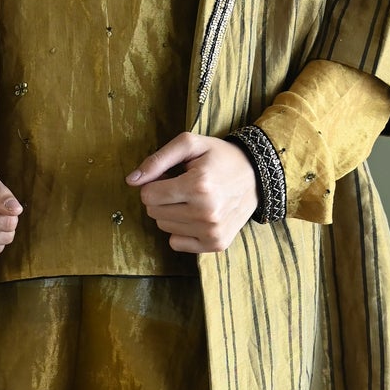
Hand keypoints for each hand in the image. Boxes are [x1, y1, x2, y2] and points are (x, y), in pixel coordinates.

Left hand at [127, 132, 256, 254]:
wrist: (258, 176)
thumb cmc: (220, 157)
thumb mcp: (190, 145)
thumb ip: (157, 160)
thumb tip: (131, 181)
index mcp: (198, 185)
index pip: (148, 195)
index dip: (154, 183)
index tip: (171, 176)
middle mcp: (205, 212)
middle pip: (154, 212)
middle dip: (162, 198)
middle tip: (183, 186)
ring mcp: (212, 231)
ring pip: (163, 227)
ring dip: (171, 213)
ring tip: (192, 199)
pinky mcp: (216, 244)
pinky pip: (176, 243)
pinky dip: (181, 230)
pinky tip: (196, 216)